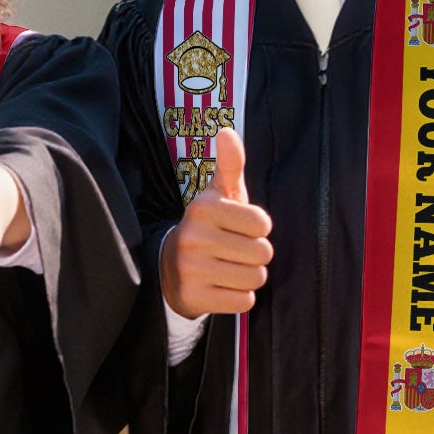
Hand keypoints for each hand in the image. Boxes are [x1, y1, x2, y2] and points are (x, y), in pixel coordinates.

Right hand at [159, 126, 272, 315]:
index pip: (263, 224)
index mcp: (203, 208)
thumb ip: (229, 165)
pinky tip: (221, 286)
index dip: (258, 228)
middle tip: (233, 251)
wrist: (169, 267)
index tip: (238, 228)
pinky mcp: (193, 297)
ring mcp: (191, 269)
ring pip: (255, 278)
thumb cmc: (208, 227)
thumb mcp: (218, 195)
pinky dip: (238, 296)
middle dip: (255, 255)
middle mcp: (193, 237)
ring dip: (248, 276)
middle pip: (263, 253)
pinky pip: (243, 301)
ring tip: (228, 268)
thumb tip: (227, 131)